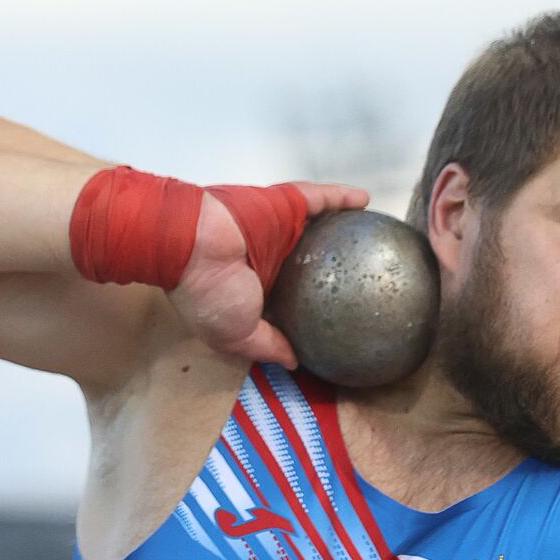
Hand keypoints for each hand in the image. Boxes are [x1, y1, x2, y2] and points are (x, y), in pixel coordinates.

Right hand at [167, 181, 368, 366]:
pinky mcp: (282, 203)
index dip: (315, 300)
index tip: (340, 311)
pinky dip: (341, 197)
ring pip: (320, 225)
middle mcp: (271, 254)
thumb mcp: (237, 335)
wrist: (188, 245)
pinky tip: (363, 201)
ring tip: (370, 234)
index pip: (293, 294)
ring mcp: (278, 227)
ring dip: (344, 227)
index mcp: (258, 286)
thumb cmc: (207, 293)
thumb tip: (293, 362)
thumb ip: (267, 346)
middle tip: (365, 271)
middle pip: (312, 257)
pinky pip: (319, 198)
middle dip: (337, 263)